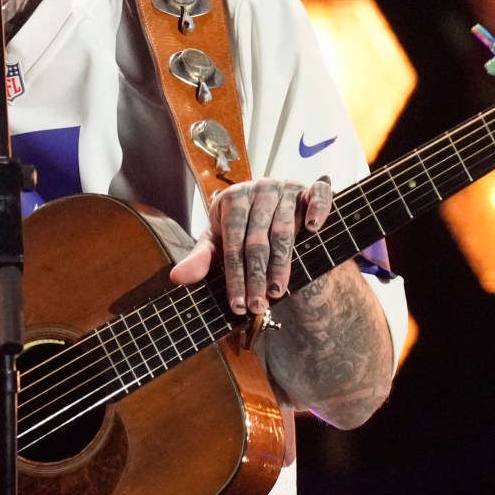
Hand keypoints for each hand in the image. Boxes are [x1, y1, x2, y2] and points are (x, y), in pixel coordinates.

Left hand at [167, 177, 335, 316]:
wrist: (270, 207)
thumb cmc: (240, 228)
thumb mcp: (219, 242)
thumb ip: (201, 259)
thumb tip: (177, 278)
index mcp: (233, 199)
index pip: (232, 242)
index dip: (234, 275)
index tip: (237, 304)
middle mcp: (259, 190)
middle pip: (257, 239)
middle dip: (256, 276)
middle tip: (257, 306)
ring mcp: (286, 188)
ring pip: (284, 228)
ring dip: (282, 263)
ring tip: (277, 291)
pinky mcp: (309, 189)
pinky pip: (318, 195)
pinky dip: (318, 210)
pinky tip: (313, 229)